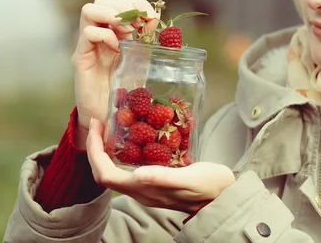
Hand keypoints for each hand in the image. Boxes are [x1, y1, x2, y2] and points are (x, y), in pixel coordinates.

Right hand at [72, 0, 159, 146]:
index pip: (120, 1)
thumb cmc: (124, 91)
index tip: (152, 19)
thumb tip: (165, 28)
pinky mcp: (80, 58)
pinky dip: (105, 36)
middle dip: (125, 6)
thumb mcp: (142, 63)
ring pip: (89, 9)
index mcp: (115, 31)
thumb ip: (149, 44)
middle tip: (139, 25)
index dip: (138, 4)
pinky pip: (88, 33)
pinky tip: (118, 49)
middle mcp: (99, 33)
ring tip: (127, 33)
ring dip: (113, 15)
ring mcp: (88, 45)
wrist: (105, 117)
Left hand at [86, 119, 235, 212]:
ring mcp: (148, 187)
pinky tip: (135, 136)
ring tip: (112, 127)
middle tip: (100, 122)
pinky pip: (130, 167)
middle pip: (104, 173)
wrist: (226, 197)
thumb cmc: (211, 187)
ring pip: (115, 171)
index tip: (96, 126)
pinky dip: (124, 151)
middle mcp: (141, 191)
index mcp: (144, 190)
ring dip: (107, 150)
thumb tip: (138, 174)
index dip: (95, 152)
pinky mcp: (157, 180)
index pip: (105, 175)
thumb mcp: (191, 178)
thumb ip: (164, 177)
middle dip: (96, 148)